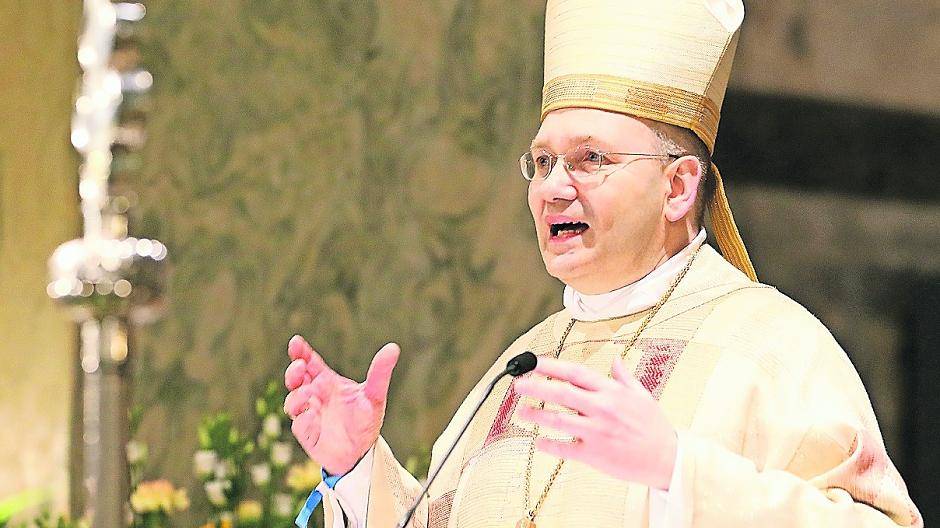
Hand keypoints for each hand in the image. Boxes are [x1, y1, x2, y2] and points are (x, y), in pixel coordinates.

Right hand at [283, 335, 399, 474]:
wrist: (363, 451)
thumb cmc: (366, 420)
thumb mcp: (375, 395)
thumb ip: (380, 372)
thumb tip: (393, 348)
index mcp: (327, 382)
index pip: (310, 363)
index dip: (301, 352)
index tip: (295, 342)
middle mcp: (314, 395)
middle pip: (295, 379)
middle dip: (293, 371)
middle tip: (300, 366)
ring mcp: (308, 414)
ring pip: (292, 401)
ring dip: (298, 396)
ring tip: (311, 394)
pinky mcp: (307, 433)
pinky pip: (300, 424)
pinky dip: (305, 419)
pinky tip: (314, 415)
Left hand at [514, 357, 677, 489]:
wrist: (669, 459)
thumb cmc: (655, 428)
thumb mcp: (643, 396)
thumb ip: (624, 377)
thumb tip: (615, 359)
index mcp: (612, 392)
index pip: (575, 373)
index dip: (551, 366)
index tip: (534, 363)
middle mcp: (602, 408)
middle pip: (561, 393)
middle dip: (536, 386)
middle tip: (518, 384)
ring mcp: (597, 431)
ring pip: (558, 420)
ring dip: (536, 414)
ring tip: (521, 412)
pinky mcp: (594, 454)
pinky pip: (564, 448)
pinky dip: (548, 444)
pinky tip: (538, 441)